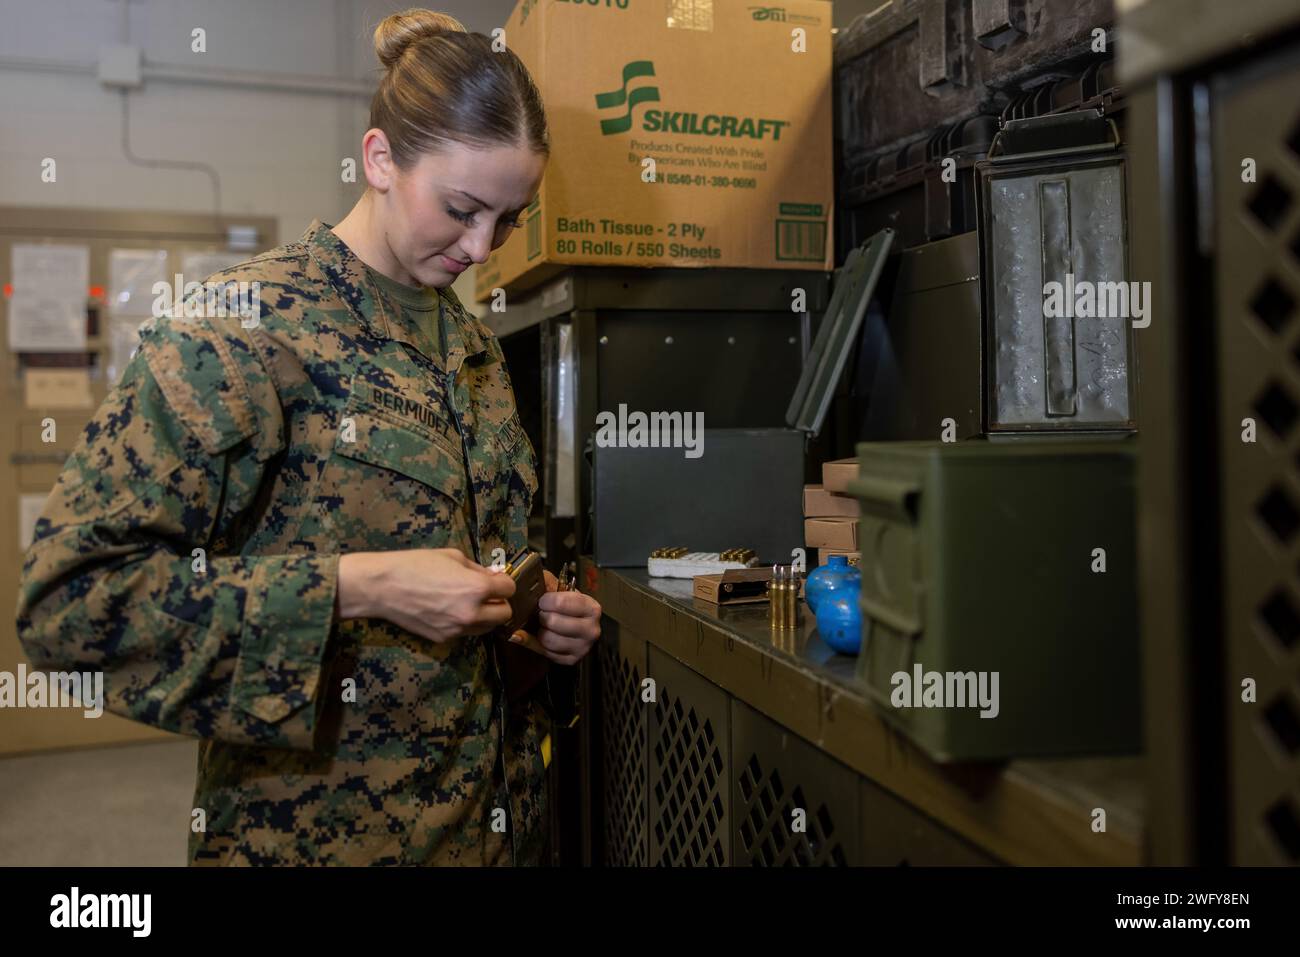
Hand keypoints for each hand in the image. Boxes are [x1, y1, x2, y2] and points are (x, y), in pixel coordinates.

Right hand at [339, 548, 515, 642]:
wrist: (382, 587)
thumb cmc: (416, 564)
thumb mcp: (452, 556)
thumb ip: (478, 568)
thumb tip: (494, 575)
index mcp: (477, 588)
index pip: (509, 589)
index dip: (503, 582)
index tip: (494, 579)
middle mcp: (472, 613)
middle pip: (505, 614)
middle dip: (500, 602)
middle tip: (486, 593)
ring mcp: (458, 629)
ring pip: (487, 627)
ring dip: (485, 615)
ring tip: (468, 602)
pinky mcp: (444, 638)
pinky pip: (465, 632)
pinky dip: (465, 623)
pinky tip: (449, 610)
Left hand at [511, 569, 600, 664]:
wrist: (570, 622)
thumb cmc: (564, 605)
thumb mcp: (558, 587)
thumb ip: (546, 582)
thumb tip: (528, 582)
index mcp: (591, 608)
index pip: (561, 603)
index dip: (546, 601)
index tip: (544, 601)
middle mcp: (591, 629)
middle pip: (553, 622)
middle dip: (542, 616)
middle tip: (543, 614)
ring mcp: (583, 647)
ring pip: (548, 639)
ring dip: (540, 631)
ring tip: (545, 626)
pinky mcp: (572, 660)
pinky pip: (545, 653)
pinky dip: (538, 644)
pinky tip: (543, 636)